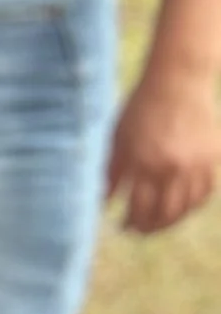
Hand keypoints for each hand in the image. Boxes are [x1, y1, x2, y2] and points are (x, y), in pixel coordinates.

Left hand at [106, 64, 220, 233]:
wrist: (177, 81)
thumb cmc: (140, 108)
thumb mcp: (119, 138)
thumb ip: (112, 172)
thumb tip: (104, 203)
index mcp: (143, 162)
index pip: (138, 208)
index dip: (130, 222)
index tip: (122, 227)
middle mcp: (171, 166)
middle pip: (164, 214)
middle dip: (150, 228)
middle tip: (140, 231)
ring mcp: (195, 163)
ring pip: (187, 207)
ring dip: (171, 221)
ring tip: (158, 223)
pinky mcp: (213, 157)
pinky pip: (205, 192)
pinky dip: (193, 205)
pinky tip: (181, 208)